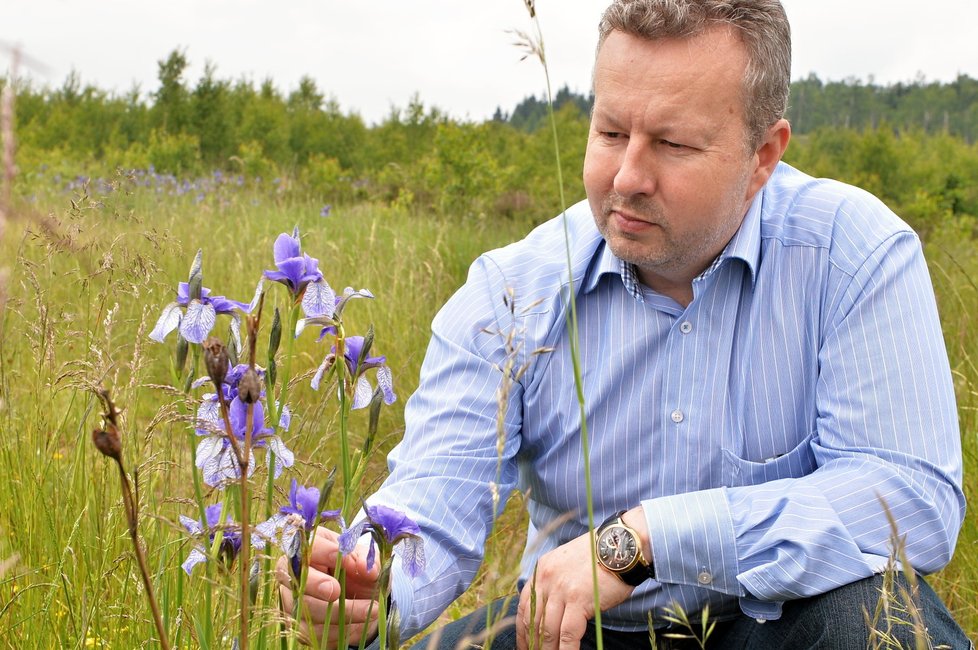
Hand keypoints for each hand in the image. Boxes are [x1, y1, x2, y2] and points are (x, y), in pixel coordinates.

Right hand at [277, 526, 380, 647]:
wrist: (363, 601)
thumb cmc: (360, 573)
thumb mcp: (367, 560)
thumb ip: (366, 559)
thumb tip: (366, 567)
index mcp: (313, 549)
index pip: (306, 547)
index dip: (322, 552)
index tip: (342, 558)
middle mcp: (295, 573)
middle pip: (295, 579)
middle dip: (315, 584)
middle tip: (335, 590)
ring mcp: (293, 600)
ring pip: (305, 608)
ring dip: (338, 611)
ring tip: (369, 608)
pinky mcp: (299, 625)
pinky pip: (313, 631)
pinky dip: (338, 629)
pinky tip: (358, 623)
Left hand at [516, 530, 634, 649]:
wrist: (620, 545)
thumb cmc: (599, 556)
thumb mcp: (567, 563)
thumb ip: (555, 583)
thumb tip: (551, 611)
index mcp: (541, 570)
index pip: (524, 606)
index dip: (522, 630)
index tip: (525, 645)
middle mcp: (546, 579)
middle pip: (533, 621)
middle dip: (533, 644)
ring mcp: (561, 589)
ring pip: (547, 630)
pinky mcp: (578, 600)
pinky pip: (568, 634)